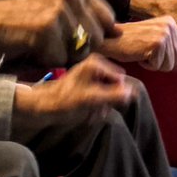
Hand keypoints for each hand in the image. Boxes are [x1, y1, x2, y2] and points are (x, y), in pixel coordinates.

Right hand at [0, 0, 118, 65]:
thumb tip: (118, 31)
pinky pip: (60, 58)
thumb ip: (87, 17)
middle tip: (54, 42)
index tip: (74, 37)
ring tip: (43, 43)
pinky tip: (33, 47)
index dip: (95, 35)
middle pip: (97, 38)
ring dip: (63, 55)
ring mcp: (60, 10)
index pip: (108, 19)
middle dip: (80, 49)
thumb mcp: (60, 8)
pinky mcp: (47, 28)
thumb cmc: (27, 20)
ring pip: (80, 51)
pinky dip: (47, 59)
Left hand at [14, 56, 132, 117]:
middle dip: (109, 100)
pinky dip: (97, 104)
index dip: (116, 94)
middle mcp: (96, 64)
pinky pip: (101, 94)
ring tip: (91, 114)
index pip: (120, 79)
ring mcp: (91, 73)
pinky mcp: (87, 83)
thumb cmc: (65, 101)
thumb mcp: (91, 99)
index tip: (104, 105)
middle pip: (115, 85)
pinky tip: (88, 112)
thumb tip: (133, 93)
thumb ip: (113, 95)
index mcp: (97, 63)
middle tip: (97, 111)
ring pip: (109, 92)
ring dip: (103, 105)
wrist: (44, 105)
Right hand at [97, 17, 176, 71]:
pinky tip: (138, 53)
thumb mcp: (154, 45)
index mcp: (171, 22)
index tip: (149, 47)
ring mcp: (164, 34)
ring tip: (141, 51)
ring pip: (169, 65)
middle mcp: (169, 25)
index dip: (165, 56)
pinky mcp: (157, 44)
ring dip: (153, 64)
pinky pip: (158, 66)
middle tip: (144, 49)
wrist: (110, 39)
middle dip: (160, 62)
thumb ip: (172, 55)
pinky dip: (147, 65)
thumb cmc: (130, 42)